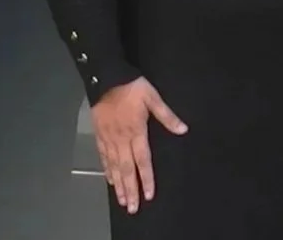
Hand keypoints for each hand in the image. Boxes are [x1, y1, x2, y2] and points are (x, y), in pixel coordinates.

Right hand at [91, 77, 186, 214]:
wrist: (105, 75)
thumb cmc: (132, 86)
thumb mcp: (152, 97)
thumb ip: (167, 115)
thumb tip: (184, 129)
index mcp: (136, 131)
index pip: (143, 160)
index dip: (146, 178)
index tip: (148, 195)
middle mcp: (121, 138)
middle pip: (126, 168)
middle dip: (130, 189)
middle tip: (132, 207)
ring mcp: (108, 137)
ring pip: (114, 165)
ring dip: (118, 184)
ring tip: (122, 200)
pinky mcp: (99, 133)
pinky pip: (102, 155)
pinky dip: (106, 169)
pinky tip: (109, 180)